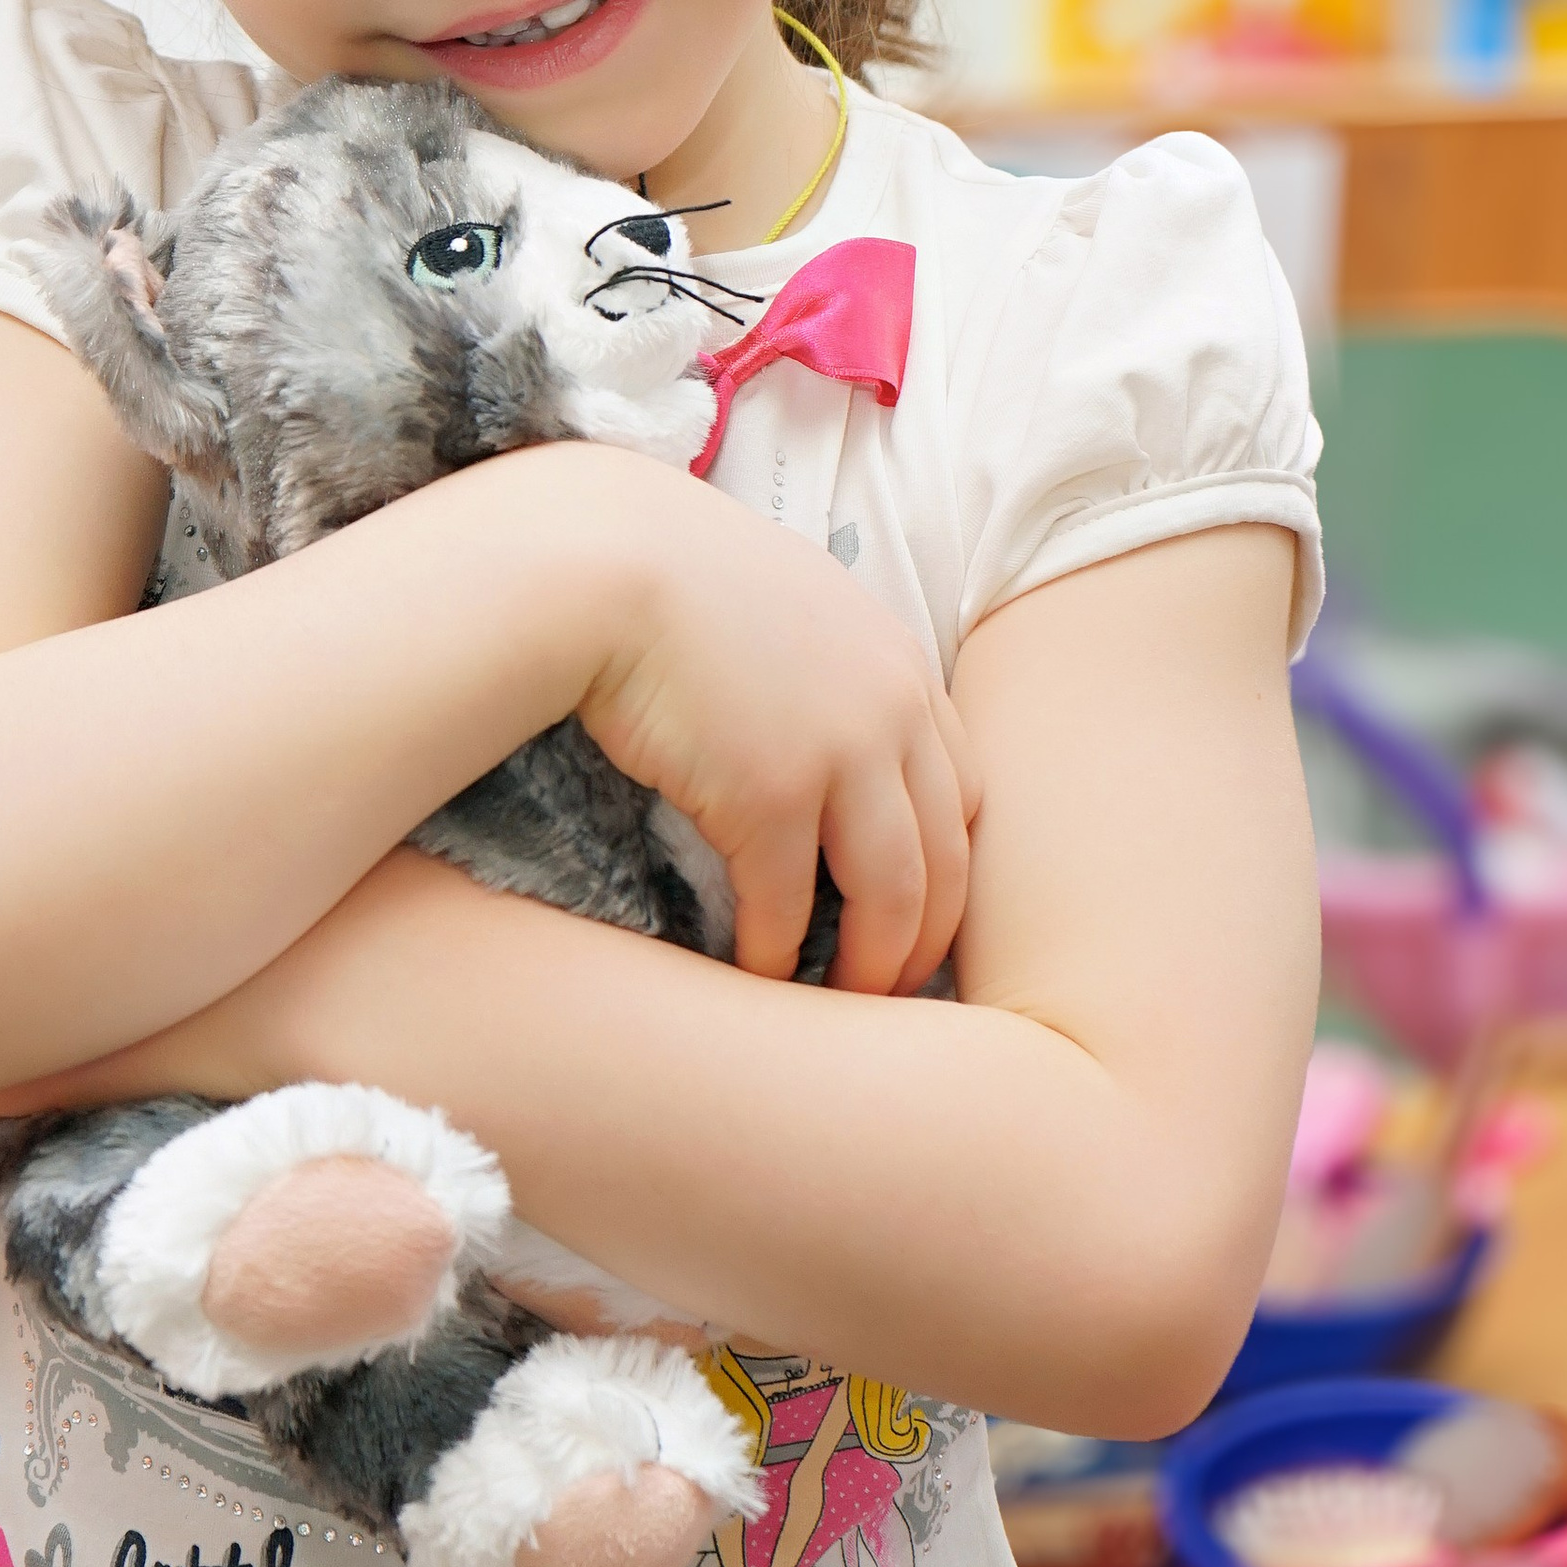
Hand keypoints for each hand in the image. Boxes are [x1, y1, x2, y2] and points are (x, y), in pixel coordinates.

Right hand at [556, 451, 978, 990]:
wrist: (604, 560)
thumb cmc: (671, 576)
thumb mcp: (787, 603)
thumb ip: (826, 666)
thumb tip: (813, 727)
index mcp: (900, 665)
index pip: (963, 790)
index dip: (949, 862)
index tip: (921, 911)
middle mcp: (891, 711)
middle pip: (947, 856)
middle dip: (928, 936)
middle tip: (895, 989)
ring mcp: (839, 754)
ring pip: (891, 896)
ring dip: (872, 965)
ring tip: (843, 1005)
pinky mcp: (770, 794)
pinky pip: (790, 906)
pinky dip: (777, 954)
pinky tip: (757, 977)